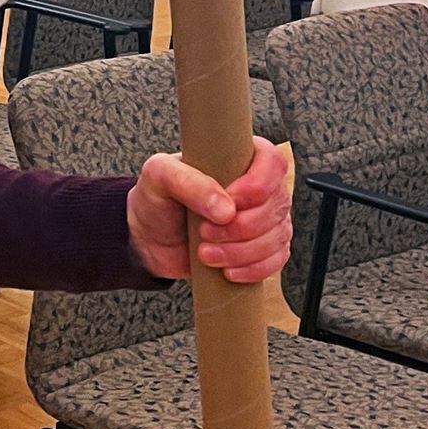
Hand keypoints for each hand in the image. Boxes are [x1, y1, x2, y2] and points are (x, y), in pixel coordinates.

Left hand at [126, 138, 291, 284]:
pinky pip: (276, 260)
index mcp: (239, 158)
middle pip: (276, 205)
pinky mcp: (264, 248)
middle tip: (203, 231)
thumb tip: (226, 210)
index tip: (230, 200)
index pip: (272, 162)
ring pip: (277, 235)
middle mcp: (259, 186)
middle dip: (240, 226)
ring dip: (241, 251)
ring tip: (205, 252)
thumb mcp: (159, 177)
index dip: (257, 186)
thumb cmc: (157, 199)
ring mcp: (265, 218)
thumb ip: (189, 182)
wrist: (150, 239)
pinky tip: (227, 270)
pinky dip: (253, 269)